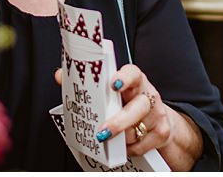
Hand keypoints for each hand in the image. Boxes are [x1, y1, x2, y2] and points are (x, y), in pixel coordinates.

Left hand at [56, 63, 202, 168]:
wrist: (156, 118)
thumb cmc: (127, 101)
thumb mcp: (110, 90)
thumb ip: (86, 82)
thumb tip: (61, 75)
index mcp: (134, 81)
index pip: (133, 73)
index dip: (124, 78)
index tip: (113, 84)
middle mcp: (148, 96)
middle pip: (138, 107)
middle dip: (119, 121)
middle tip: (103, 131)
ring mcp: (157, 114)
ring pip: (138, 129)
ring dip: (121, 137)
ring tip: (109, 138)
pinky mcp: (161, 132)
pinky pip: (141, 145)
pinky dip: (129, 148)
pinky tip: (123, 145)